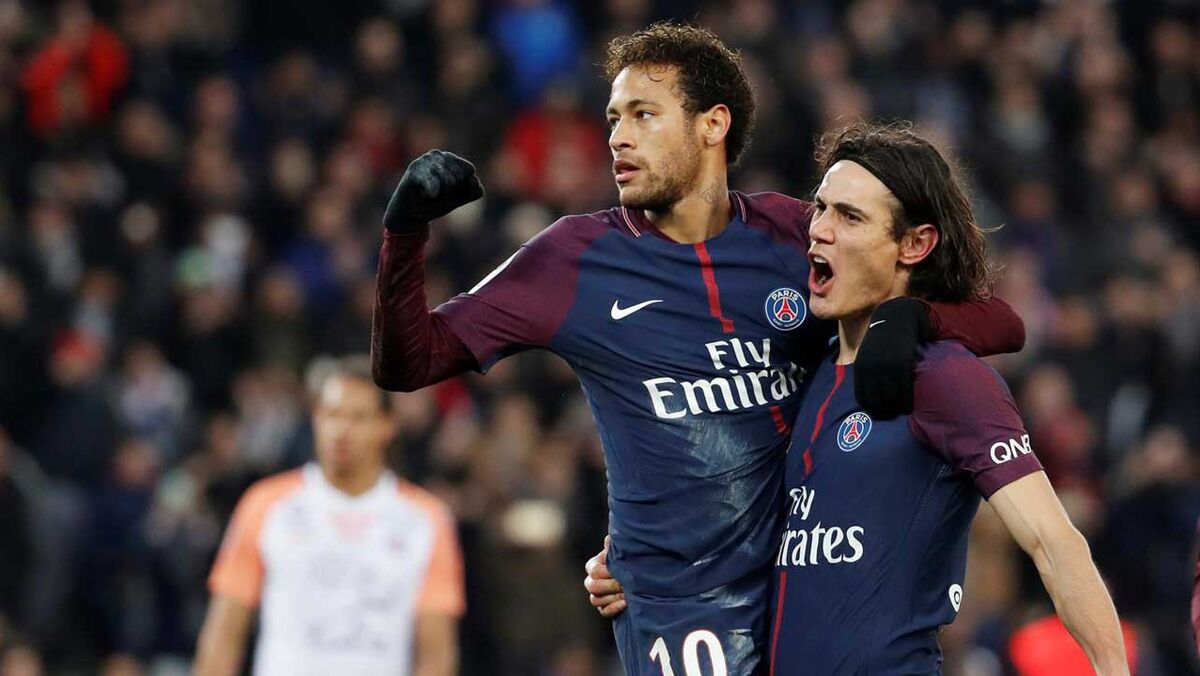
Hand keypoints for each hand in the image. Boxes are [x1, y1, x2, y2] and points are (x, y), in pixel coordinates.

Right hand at [383, 150, 483, 233]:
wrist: (409, 216)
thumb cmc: (434, 204)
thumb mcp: (458, 200)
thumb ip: (472, 191)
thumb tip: (473, 179)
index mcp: (451, 159)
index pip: (469, 169)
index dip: (462, 188)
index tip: (448, 193)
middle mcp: (438, 155)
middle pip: (459, 176)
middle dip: (451, 193)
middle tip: (436, 196)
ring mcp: (425, 160)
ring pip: (449, 181)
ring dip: (441, 196)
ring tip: (430, 196)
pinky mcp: (414, 170)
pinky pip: (433, 183)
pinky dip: (433, 192)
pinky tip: (429, 195)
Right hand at [584, 536, 624, 617]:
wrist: (639, 578)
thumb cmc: (627, 561)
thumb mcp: (620, 553)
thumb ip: (613, 548)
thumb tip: (609, 540)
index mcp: (593, 566)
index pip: (594, 570)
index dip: (608, 572)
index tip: (622, 571)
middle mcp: (591, 582)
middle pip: (593, 586)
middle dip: (611, 585)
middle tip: (626, 584)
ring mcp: (596, 596)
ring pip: (596, 600)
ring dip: (613, 597)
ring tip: (628, 594)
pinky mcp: (603, 609)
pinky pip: (604, 612)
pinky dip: (614, 608)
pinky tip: (626, 604)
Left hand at [855, 297, 931, 418]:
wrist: (896, 316)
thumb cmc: (884, 338)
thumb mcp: (870, 354)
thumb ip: (869, 372)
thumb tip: (874, 393)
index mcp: (860, 368)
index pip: (862, 398)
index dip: (872, 410)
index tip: (882, 415)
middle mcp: (870, 369)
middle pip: (876, 401)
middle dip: (885, 413)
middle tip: (895, 416)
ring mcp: (885, 366)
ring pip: (891, 398)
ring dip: (897, 410)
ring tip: (904, 411)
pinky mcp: (901, 362)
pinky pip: (904, 388)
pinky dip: (907, 401)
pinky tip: (910, 406)